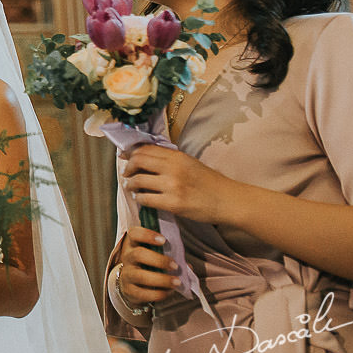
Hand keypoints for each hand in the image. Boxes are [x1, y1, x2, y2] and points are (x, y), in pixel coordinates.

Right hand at [116, 226, 180, 306]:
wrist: (133, 283)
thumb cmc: (149, 264)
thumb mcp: (156, 254)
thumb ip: (171, 255)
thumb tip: (187, 267)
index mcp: (134, 243)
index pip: (134, 234)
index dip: (147, 235)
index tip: (163, 240)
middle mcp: (127, 257)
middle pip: (138, 254)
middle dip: (159, 260)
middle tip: (175, 266)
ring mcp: (127, 274)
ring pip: (140, 276)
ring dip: (162, 279)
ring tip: (177, 282)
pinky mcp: (129, 290)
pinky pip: (143, 293)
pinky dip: (158, 293)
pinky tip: (169, 291)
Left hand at [122, 145, 242, 224]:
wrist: (228, 201)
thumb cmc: (209, 182)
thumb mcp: (190, 163)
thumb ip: (169, 160)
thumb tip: (145, 158)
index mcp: (178, 156)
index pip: (145, 149)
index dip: (130, 152)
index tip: (124, 156)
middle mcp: (174, 168)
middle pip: (138, 161)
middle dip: (128, 167)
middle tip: (126, 173)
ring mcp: (173, 186)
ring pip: (138, 181)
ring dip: (130, 184)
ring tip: (131, 187)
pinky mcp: (173, 204)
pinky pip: (146, 199)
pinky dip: (139, 198)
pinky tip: (141, 198)